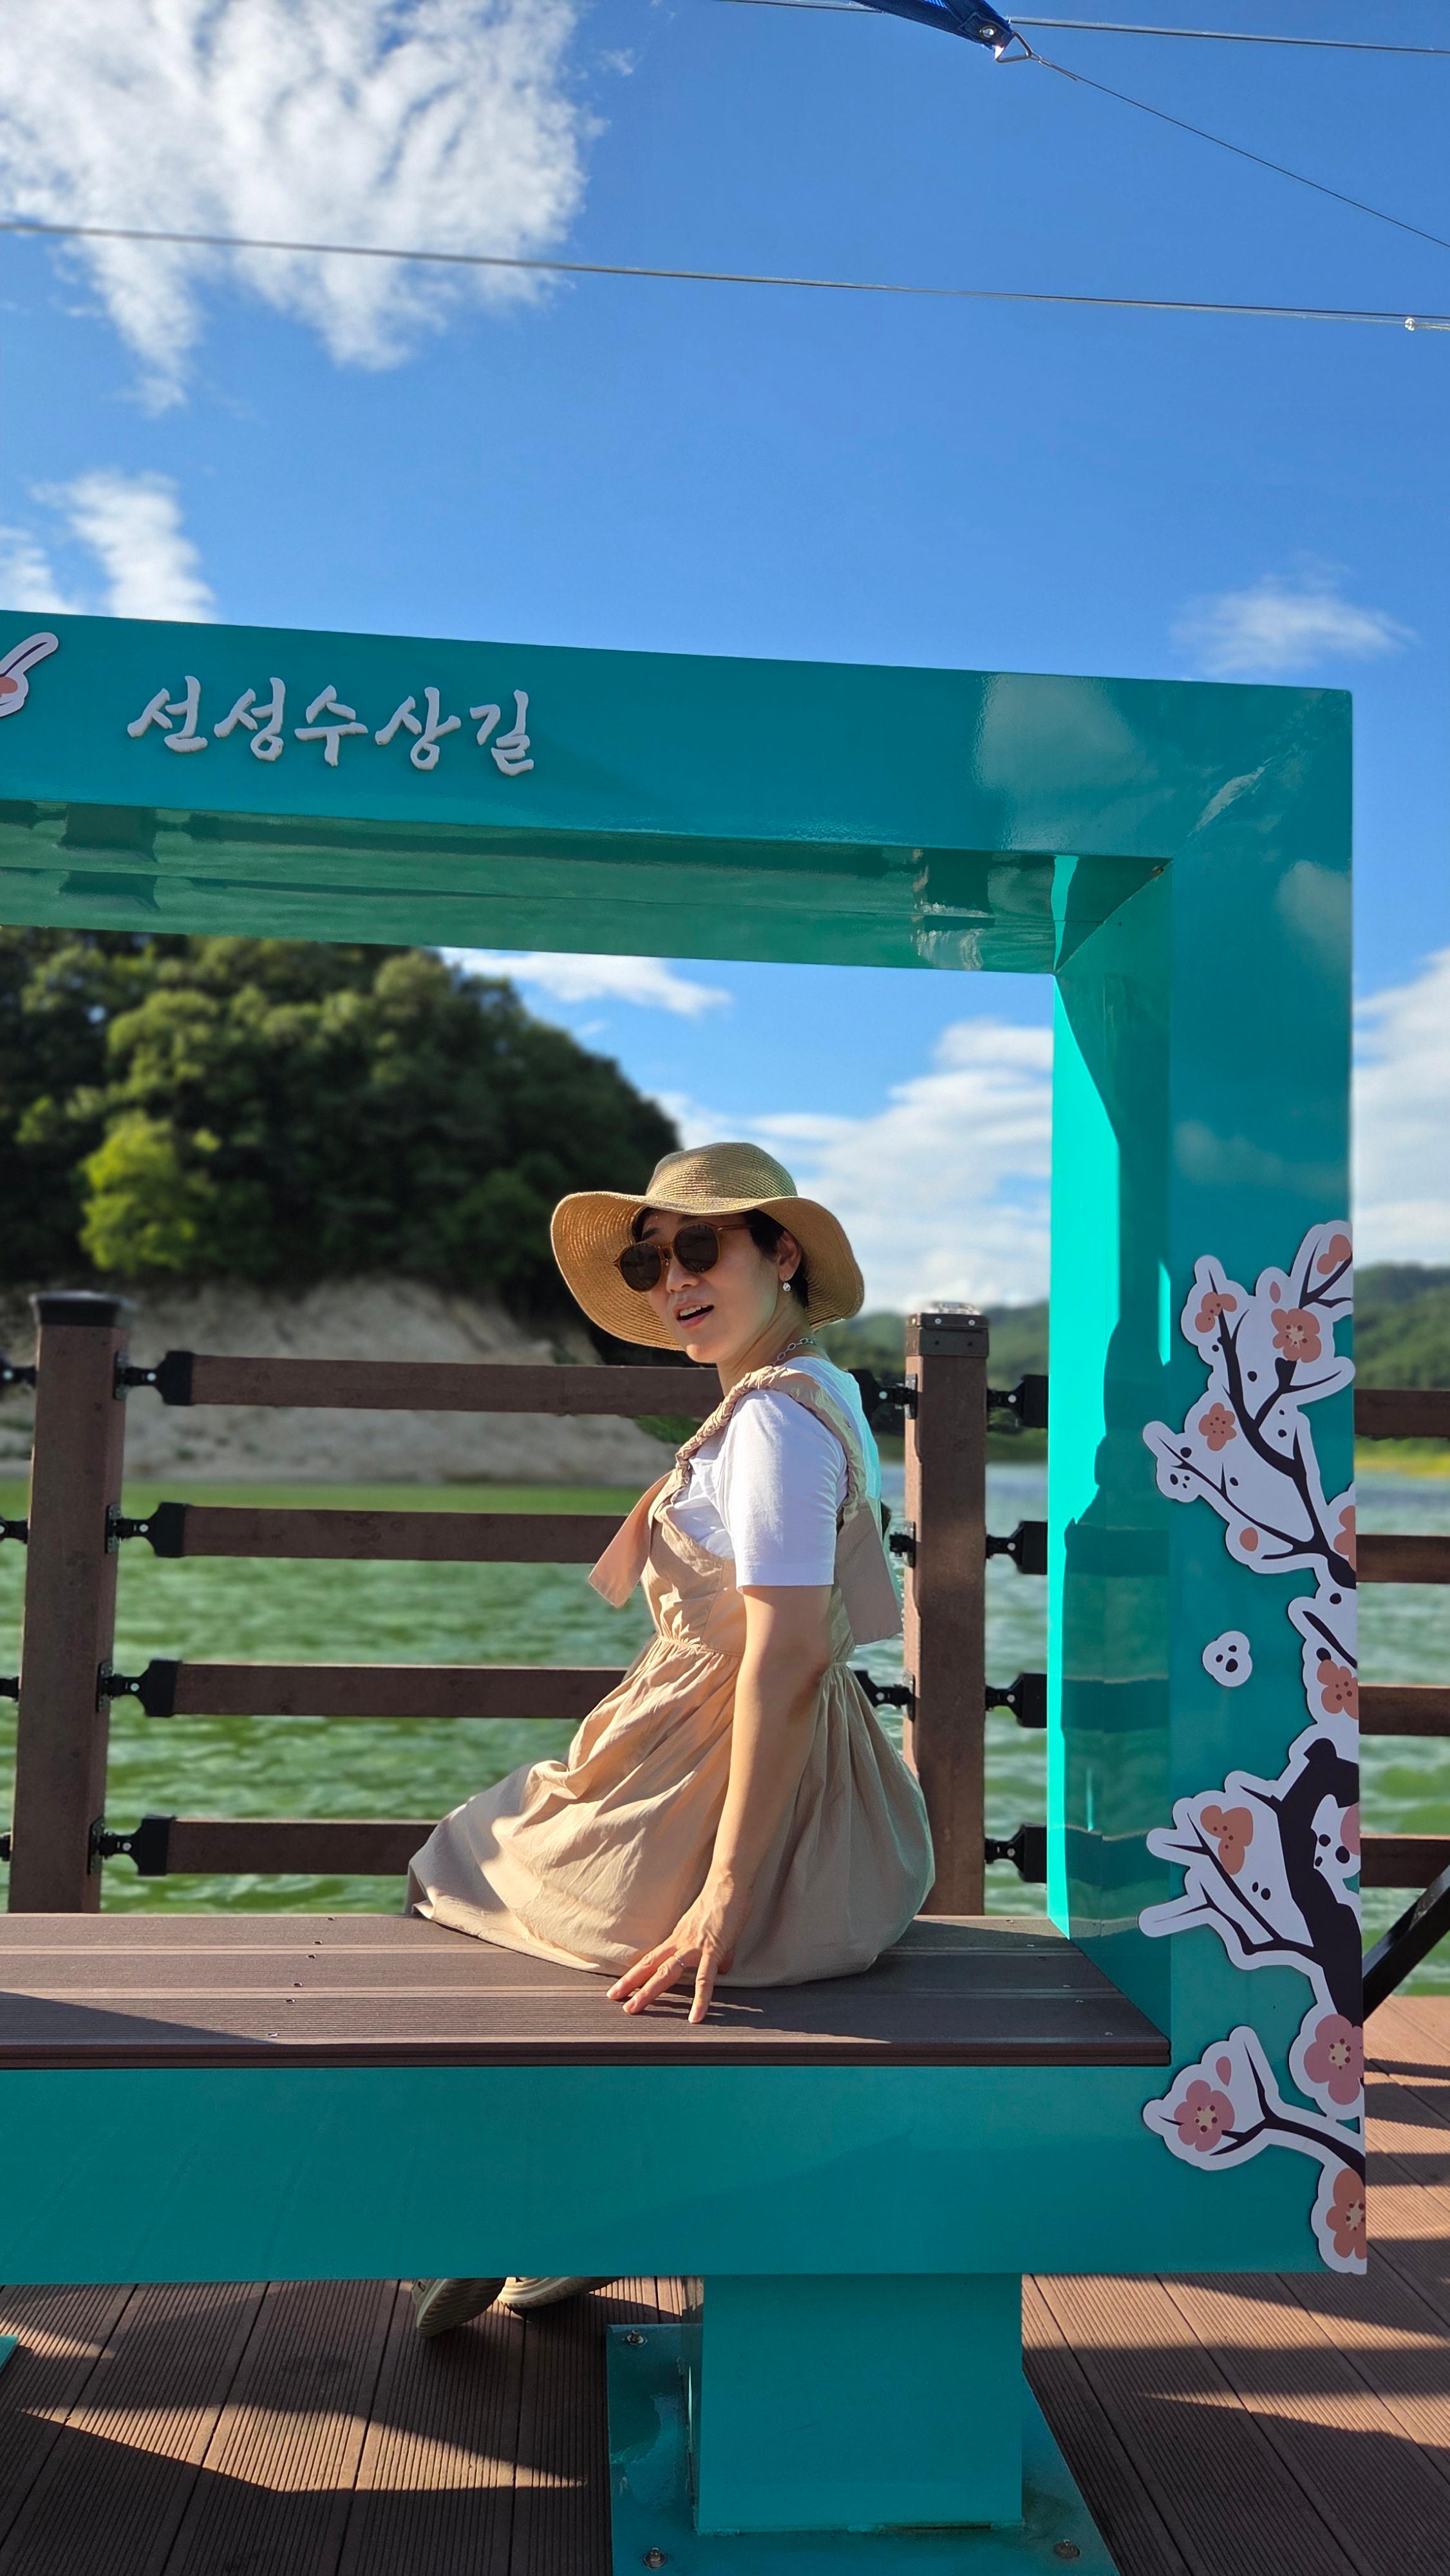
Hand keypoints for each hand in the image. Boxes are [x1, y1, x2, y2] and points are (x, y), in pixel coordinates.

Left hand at [607, 1877, 745, 2023]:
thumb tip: (722, 1970)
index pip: (651, 1959)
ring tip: (634, 2008)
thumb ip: (717, 1953)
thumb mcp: (713, 1931)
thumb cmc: (723, 1903)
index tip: (619, 1988)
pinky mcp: (713, 1951)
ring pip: (667, 1973)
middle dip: (632, 1984)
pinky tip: (696, 2017)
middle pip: (651, 1966)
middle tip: (615, 2000)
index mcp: (678, 1938)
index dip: (635, 1974)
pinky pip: (705, 1979)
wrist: (729, 1883)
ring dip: (649, 1991)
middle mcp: (681, 1943)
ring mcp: (695, 1947)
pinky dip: (700, 1999)